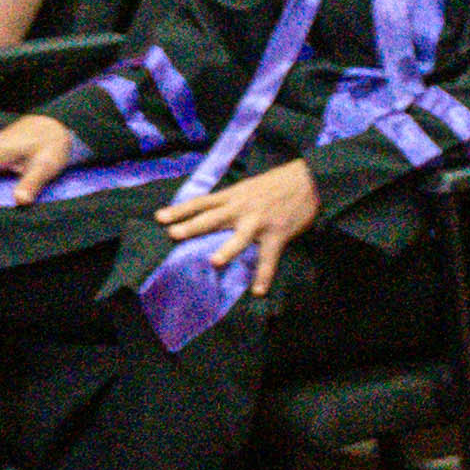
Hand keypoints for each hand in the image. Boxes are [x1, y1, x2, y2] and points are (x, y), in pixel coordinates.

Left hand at [152, 159, 327, 305]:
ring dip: (227, 249)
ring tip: (214, 262)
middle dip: (193, 226)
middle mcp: (242, 208)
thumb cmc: (278, 183)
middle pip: (213, 218)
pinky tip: (258, 291)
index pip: (202, 202)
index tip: (160, 217)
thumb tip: (212, 213)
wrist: (310, 179)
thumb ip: (231, 201)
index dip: (181, 210)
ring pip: (240, 237)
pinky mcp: (277, 234)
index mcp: (234, 195)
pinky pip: (269, 258)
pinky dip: (264, 275)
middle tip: (174, 234)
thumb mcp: (249, 187)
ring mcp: (259, 222)